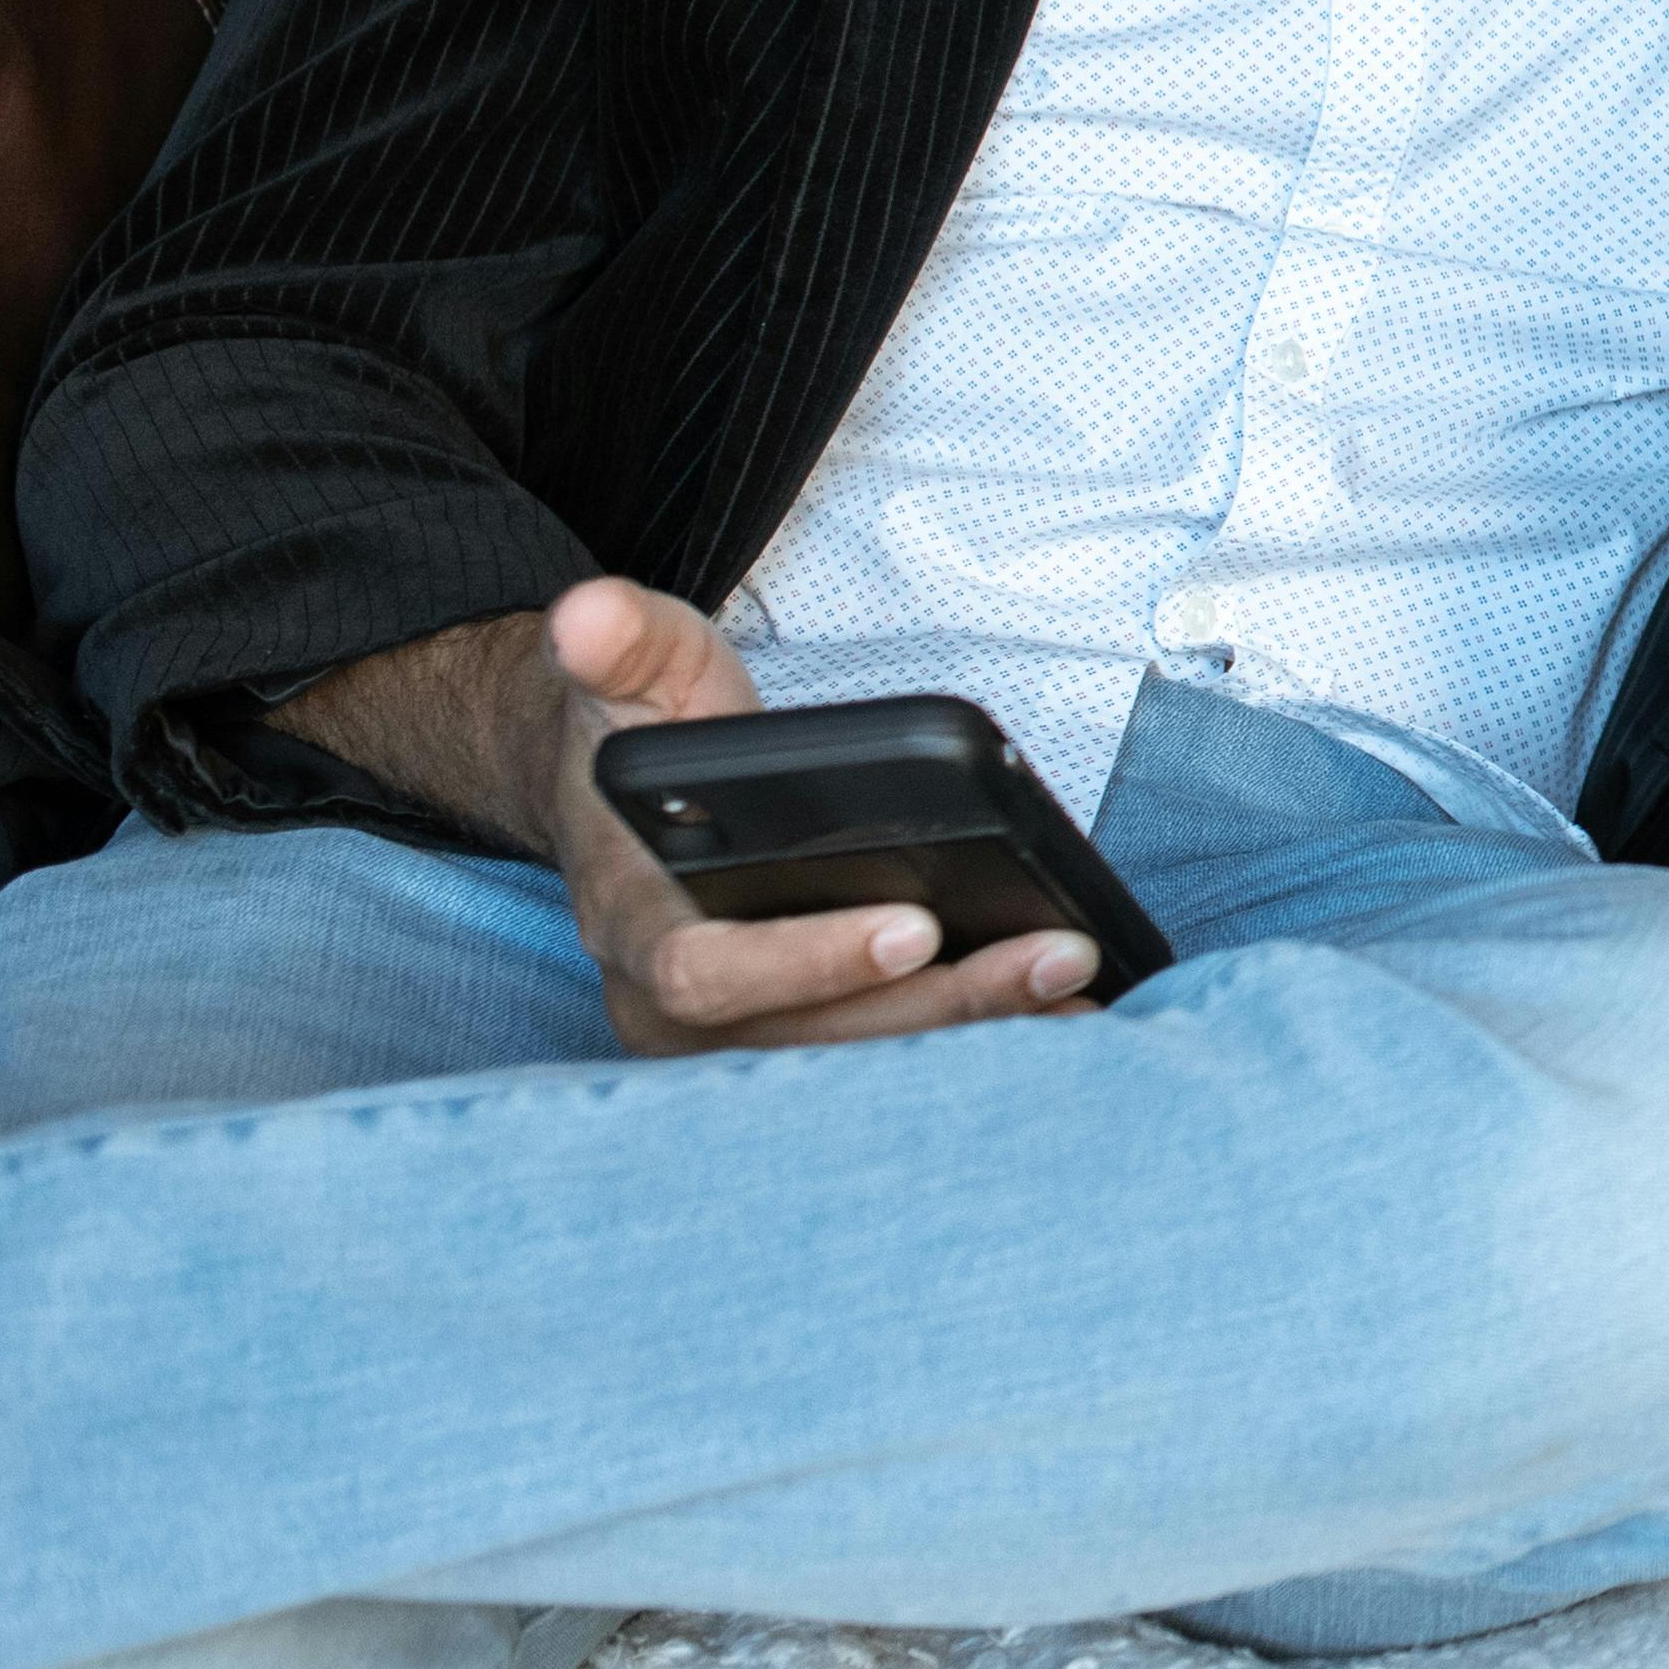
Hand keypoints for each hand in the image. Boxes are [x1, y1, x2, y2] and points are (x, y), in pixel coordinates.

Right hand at [286, 580, 1104, 1054]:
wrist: (629, 803)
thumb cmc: (648, 740)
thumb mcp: (636, 677)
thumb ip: (624, 645)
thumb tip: (588, 612)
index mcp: (631, 929)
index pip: (709, 972)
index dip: (809, 959)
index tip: (916, 923)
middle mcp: (674, 1013)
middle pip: (815, 1034)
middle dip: (940, 1000)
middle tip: (1054, 953)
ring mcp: (737, 1041)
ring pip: (860, 1056)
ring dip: (977, 1023)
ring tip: (1080, 979)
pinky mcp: (796, 1042)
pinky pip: (884, 1054)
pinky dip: (975, 1035)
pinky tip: (1065, 1009)